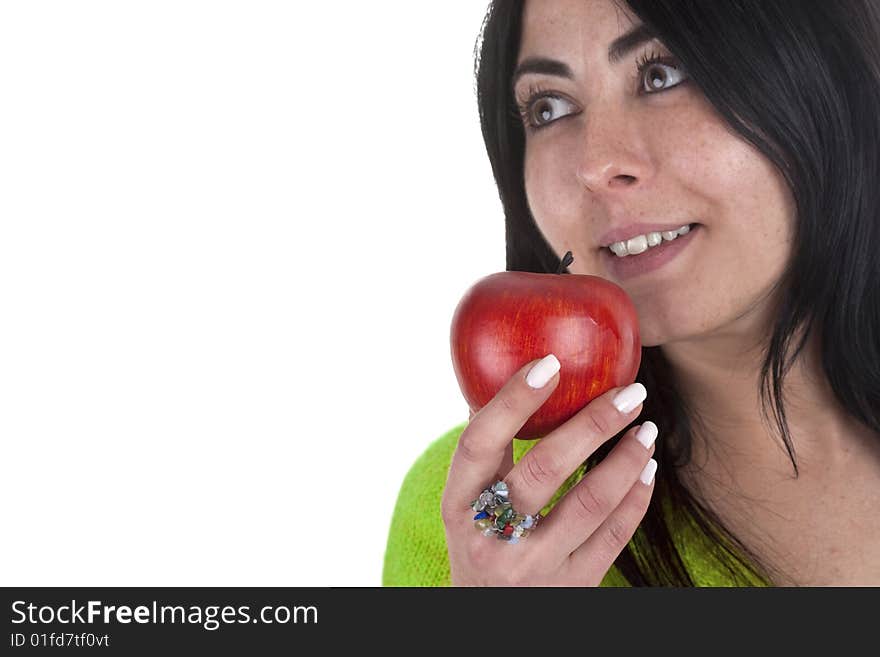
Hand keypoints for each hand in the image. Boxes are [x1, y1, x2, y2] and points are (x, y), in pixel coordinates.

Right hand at [441, 355, 656, 585]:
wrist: (486, 616)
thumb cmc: (478, 541)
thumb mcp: (465, 502)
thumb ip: (483, 451)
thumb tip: (503, 377)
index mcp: (458, 506)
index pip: (479, 444)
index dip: (512, 401)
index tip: (550, 362)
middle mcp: (491, 538)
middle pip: (543, 470)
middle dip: (593, 424)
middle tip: (631, 391)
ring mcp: (534, 567)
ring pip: (590, 504)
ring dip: (625, 458)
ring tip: (646, 426)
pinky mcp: (571, 587)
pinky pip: (613, 536)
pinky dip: (636, 497)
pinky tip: (647, 469)